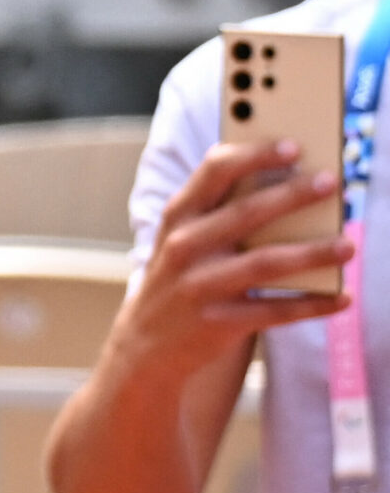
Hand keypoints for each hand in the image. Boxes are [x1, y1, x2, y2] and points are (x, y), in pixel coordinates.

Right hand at [108, 138, 349, 390]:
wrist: (145, 346)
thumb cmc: (179, 279)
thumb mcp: (183, 239)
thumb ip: (221, 210)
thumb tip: (288, 182)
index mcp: (178, 217)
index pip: (214, 173)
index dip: (254, 155)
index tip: (293, 145)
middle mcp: (183, 247)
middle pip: (245, 215)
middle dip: (290, 196)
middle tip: (329, 182)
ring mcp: (199, 287)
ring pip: (264, 264)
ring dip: (311, 253)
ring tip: (348, 244)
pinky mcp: (218, 324)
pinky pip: (274, 311)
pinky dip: (312, 305)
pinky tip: (341, 298)